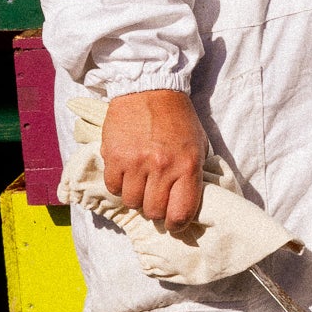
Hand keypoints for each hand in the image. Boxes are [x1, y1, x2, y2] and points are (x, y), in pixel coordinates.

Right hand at [101, 89, 206, 229]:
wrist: (150, 88)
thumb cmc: (178, 118)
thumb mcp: (198, 143)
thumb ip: (193, 174)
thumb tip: (188, 205)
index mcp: (187, 165)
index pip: (181, 213)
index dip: (177, 223)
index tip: (173, 221)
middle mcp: (162, 167)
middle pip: (154, 212)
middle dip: (155, 208)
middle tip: (156, 195)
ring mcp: (136, 163)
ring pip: (132, 203)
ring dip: (137, 196)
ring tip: (141, 179)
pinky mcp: (114, 157)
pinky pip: (113, 188)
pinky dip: (119, 183)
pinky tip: (126, 170)